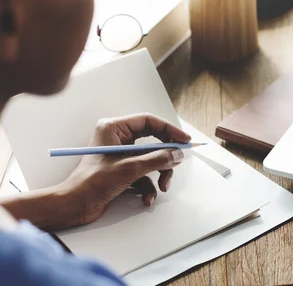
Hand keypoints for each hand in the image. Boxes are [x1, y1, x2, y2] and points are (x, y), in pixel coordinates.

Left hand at [60, 113, 190, 226]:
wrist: (73, 206)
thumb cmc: (91, 183)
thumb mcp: (129, 169)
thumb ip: (157, 159)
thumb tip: (177, 154)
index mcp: (114, 128)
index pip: (149, 121)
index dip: (169, 130)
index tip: (184, 140)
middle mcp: (118, 139)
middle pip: (153, 141)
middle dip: (165, 157)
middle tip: (177, 162)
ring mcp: (121, 155)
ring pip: (151, 159)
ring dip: (159, 174)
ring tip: (162, 187)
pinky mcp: (122, 170)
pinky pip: (144, 173)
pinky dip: (149, 186)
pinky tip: (147, 198)